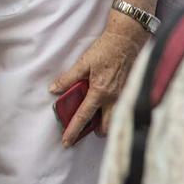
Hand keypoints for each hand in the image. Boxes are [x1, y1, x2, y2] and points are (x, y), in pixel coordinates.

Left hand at [51, 22, 148, 144]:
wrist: (126, 41)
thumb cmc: (105, 50)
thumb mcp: (83, 62)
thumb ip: (69, 78)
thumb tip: (54, 89)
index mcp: (100, 92)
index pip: (84, 116)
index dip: (74, 130)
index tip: (67, 141)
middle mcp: (113, 99)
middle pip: (105, 126)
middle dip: (95, 131)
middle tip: (84, 129)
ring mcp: (123, 97)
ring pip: (115, 120)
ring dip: (105, 123)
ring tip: (95, 119)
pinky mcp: (128, 93)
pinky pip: (120, 110)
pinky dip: (112, 113)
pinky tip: (106, 106)